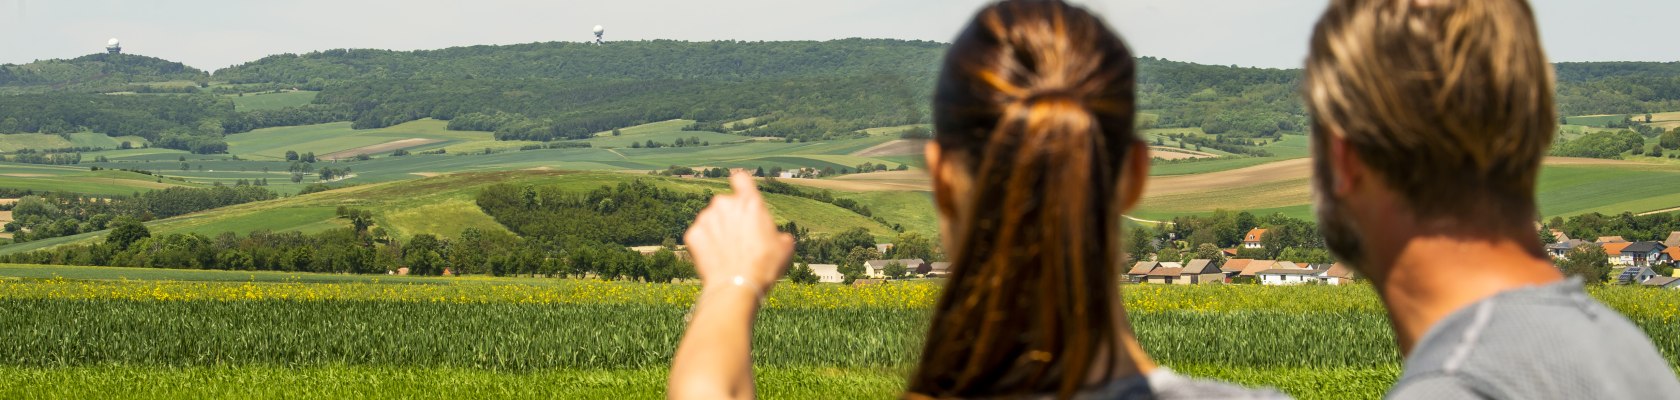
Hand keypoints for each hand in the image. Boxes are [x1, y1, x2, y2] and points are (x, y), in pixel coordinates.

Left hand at [684, 170, 795, 292]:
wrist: (737, 286)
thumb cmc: (764, 265)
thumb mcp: (785, 247)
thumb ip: (778, 233)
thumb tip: (778, 238)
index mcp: (749, 202)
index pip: (741, 179)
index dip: (741, 186)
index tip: (740, 193)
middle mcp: (725, 204)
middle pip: (725, 203)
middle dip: (730, 217)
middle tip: (738, 239)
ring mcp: (706, 218)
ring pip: (711, 219)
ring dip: (717, 230)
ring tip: (727, 253)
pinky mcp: (692, 234)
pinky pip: (699, 235)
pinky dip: (704, 244)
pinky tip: (715, 259)